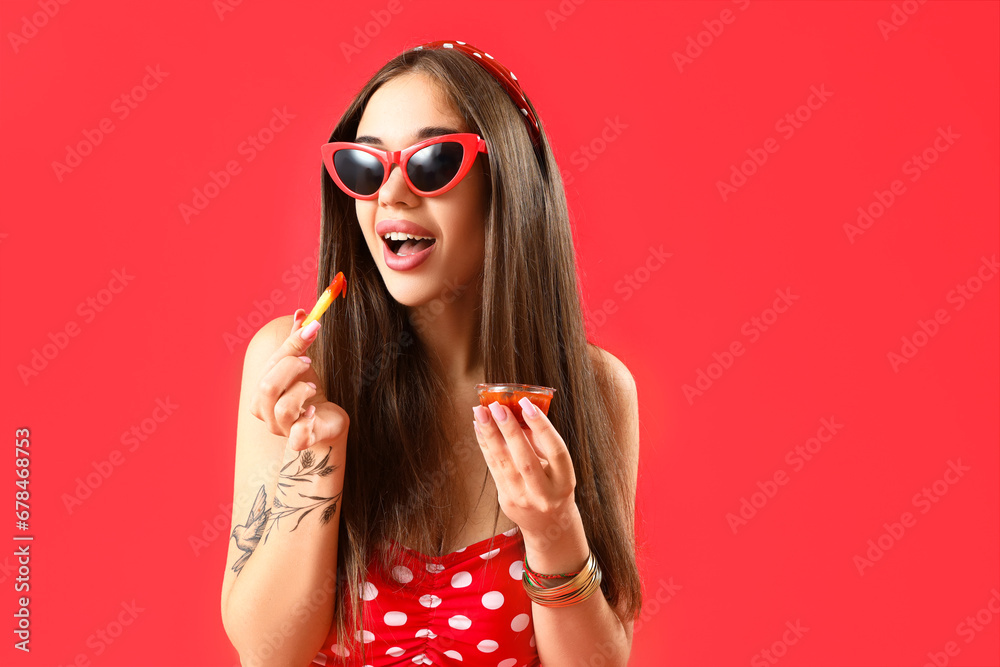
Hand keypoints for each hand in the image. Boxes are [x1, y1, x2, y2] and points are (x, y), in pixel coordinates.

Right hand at [248, 309, 348, 451]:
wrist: (327, 422)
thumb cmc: (309, 393)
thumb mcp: (303, 365)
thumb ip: (299, 341)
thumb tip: (302, 314)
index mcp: (261, 392)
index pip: (270, 365)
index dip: (291, 346)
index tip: (312, 329)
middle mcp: (266, 412)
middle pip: (268, 386)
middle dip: (292, 368)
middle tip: (309, 363)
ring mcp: (281, 429)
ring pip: (283, 408)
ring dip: (302, 391)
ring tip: (311, 387)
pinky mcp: (300, 441)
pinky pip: (297, 435)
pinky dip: (306, 421)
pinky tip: (313, 412)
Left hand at [472, 398, 577, 538]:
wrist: (548, 523)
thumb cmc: (553, 485)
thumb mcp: (557, 466)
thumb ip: (541, 441)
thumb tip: (517, 410)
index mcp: (564, 481)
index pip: (555, 450)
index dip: (541, 426)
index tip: (526, 404)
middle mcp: (544, 493)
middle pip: (525, 460)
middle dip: (509, 431)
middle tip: (496, 406)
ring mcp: (523, 498)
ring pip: (503, 463)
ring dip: (489, 434)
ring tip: (480, 412)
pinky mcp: (506, 500)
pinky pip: (493, 468)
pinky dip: (485, 445)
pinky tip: (479, 427)